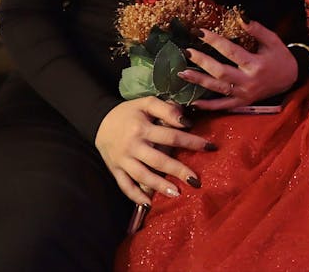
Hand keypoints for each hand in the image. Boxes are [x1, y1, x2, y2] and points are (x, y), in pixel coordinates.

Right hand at [94, 97, 213, 205]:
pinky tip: (149, 204)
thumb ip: (166, 109)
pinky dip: (136, 196)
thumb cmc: (128, 112)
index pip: (171, 136)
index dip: (192, 142)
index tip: (210, 147)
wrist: (98, 121)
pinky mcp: (115, 170)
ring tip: (177, 193)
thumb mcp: (146, 103)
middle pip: (158, 160)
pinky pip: (125, 186)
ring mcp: (123, 160)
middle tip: (196, 180)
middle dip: (178, 171)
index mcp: (141, 128)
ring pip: (142, 176)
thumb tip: (186, 122)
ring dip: (160, 186)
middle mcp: (132, 146)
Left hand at [179, 21, 297, 110]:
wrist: (291, 79)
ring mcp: (244, 94)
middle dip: (202, 62)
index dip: (214, 41)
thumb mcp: (273, 40)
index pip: (231, 51)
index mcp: (256, 64)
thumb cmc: (280, 57)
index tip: (199, 32)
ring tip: (182, 73)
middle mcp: (248, 81)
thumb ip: (257, 29)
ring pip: (218, 88)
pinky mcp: (242, 102)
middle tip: (187, 52)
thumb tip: (240, 16)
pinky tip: (193, 102)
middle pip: (220, 72)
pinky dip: (208, 106)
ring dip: (199, 81)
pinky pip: (223, 106)